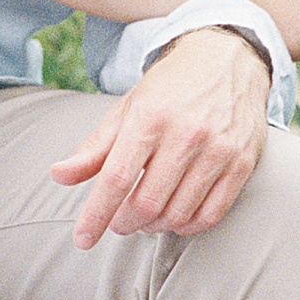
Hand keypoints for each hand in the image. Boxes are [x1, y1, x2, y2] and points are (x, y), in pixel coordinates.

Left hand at [50, 28, 270, 248]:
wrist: (225, 58)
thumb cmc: (168, 89)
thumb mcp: (127, 108)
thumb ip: (94, 147)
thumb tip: (58, 176)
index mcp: (149, 116)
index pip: (117, 178)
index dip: (96, 214)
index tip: (82, 240)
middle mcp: (185, 133)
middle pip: (147, 202)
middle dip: (126, 222)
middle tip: (120, 221)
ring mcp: (217, 149)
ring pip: (178, 213)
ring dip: (155, 225)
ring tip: (146, 216)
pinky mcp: (242, 162)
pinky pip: (211, 214)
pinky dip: (188, 226)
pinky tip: (176, 218)